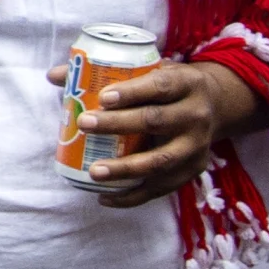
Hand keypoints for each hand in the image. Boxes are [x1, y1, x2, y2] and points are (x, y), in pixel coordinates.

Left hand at [70, 56, 262, 206]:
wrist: (215, 107)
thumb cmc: (166, 88)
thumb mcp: (149, 71)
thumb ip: (103, 72)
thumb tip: (53, 76)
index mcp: (186, 84)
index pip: (160, 86)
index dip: (132, 92)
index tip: (103, 97)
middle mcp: (196, 115)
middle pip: (156, 121)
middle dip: (118, 124)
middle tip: (84, 123)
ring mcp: (197, 146)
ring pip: (161, 160)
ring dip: (125, 169)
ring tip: (94, 171)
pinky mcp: (193, 170)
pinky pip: (162, 187)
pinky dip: (133, 196)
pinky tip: (105, 197)